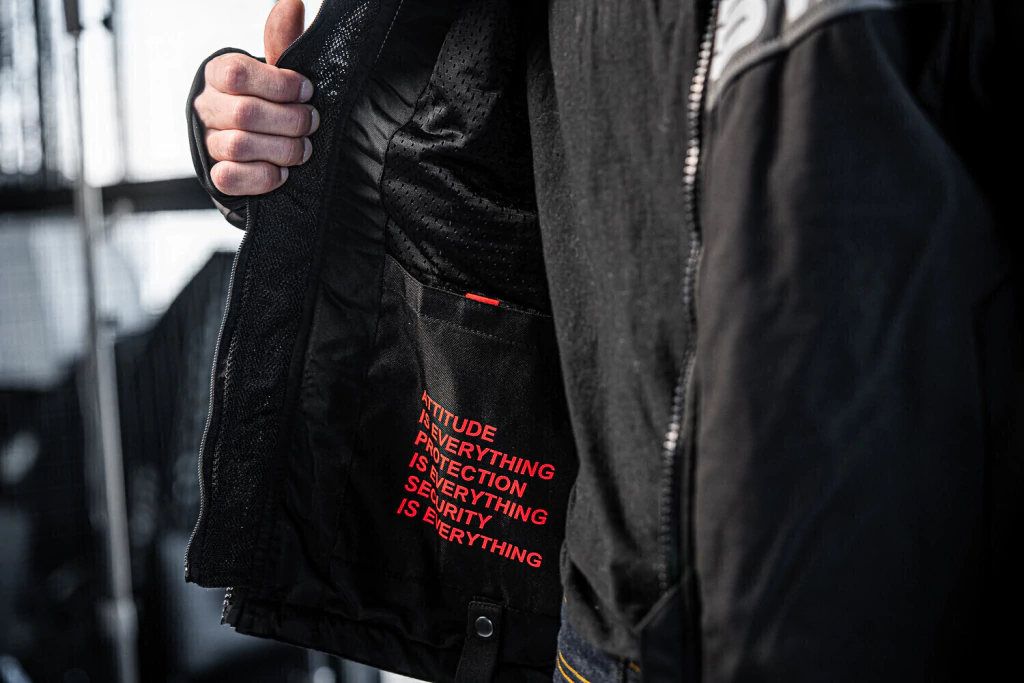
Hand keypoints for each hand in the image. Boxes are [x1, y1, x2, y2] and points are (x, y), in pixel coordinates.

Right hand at [194, 0, 316, 195]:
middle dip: (289, 120)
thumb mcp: (276, 71)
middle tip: (313, 123)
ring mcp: (209, 142)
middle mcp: (208, 107)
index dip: (279, 84)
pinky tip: (282, 171)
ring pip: (239, 145)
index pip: (238, 73)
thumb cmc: (268, 100)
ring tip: (304, 149)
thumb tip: (291, 4)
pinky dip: (263, 176)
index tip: (307, 91)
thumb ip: (282, 42)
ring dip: (282, 149)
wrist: (253, 146)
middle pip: (244, 112)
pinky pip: (231, 177)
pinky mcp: (216, 175)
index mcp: (219, 74)